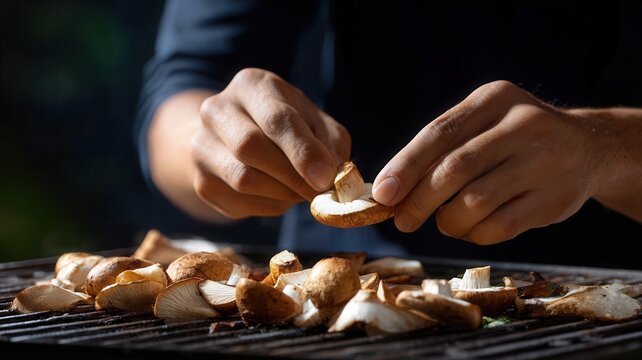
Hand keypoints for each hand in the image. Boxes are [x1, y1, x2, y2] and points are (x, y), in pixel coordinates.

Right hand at [193, 68, 349, 218]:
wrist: (235, 139)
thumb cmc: (287, 127)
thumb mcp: (314, 121)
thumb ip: (330, 143)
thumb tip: (333, 176)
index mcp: (251, 85)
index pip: (276, 118)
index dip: (302, 151)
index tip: (325, 178)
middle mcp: (217, 109)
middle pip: (250, 147)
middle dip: (291, 175)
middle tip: (318, 192)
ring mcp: (201, 145)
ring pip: (243, 179)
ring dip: (282, 193)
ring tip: (300, 191)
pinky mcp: (200, 181)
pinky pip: (238, 202)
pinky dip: (268, 206)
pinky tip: (278, 195)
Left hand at [373, 80, 617, 243]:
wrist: (588, 148)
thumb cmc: (513, 139)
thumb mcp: (484, 123)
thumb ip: (441, 148)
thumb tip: (389, 189)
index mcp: (494, 98)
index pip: (439, 133)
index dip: (406, 166)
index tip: (382, 193)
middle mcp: (523, 124)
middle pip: (455, 168)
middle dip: (419, 199)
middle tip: (402, 220)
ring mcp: (544, 161)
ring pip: (476, 202)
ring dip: (448, 220)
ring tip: (443, 222)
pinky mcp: (555, 199)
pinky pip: (499, 227)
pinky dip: (474, 234)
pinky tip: (469, 228)